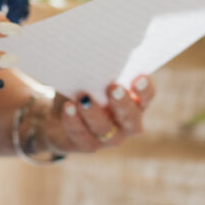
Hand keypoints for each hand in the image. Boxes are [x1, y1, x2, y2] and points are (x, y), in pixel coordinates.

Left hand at [38, 76, 156, 154]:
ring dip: (93, 113)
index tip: (140, 76)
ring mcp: (109, 138)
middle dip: (123, 103)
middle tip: (113, 87)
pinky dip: (74, 122)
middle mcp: (126, 124)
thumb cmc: (80, 92)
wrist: (57, 117)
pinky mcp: (87, 146)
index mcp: (134, 104)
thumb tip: (92, 57)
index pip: (147, 97)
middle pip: (131, 118)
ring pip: (105, 129)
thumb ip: (96, 73)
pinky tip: (68, 108)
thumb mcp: (89, 81)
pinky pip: (82, 137)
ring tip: (82, 97)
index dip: (145, 89)